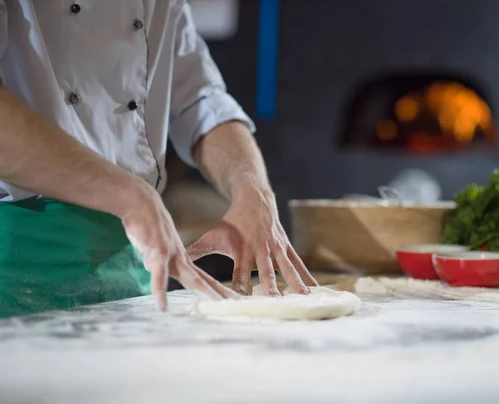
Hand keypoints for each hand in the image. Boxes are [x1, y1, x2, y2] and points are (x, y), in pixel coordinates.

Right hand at [119, 182, 236, 309]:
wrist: (142, 204)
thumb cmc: (148, 227)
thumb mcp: (158, 248)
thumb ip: (160, 261)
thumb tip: (155, 270)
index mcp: (182, 260)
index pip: (204, 279)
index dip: (217, 291)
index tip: (231, 301)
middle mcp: (180, 259)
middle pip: (203, 281)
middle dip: (219, 294)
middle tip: (237, 304)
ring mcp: (171, 255)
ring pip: (190, 278)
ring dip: (205, 291)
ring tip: (218, 303)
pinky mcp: (157, 252)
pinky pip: (159, 275)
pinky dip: (160, 290)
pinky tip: (162, 306)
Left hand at [186, 185, 317, 295]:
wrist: (255, 199)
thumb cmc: (232, 221)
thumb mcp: (214, 234)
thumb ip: (197, 249)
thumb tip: (176, 260)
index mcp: (243, 251)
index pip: (240, 275)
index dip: (241, 288)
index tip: (243, 304)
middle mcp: (261, 251)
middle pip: (266, 273)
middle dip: (271, 289)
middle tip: (275, 305)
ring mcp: (277, 249)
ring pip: (288, 269)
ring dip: (296, 284)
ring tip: (304, 300)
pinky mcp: (287, 247)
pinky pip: (299, 263)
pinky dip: (309, 276)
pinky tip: (317, 291)